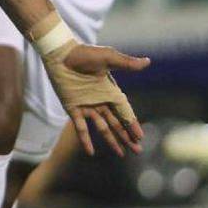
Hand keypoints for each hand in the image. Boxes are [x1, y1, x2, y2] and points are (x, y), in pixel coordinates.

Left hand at [41, 42, 149, 156]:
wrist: (60, 53)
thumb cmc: (84, 53)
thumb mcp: (107, 58)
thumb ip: (126, 63)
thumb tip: (147, 61)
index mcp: (110, 90)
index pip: (124, 111)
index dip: (132, 123)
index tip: (141, 137)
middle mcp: (100, 100)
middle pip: (116, 122)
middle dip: (127, 136)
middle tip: (137, 150)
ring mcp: (86, 105)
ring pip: (102, 127)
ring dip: (111, 140)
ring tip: (121, 154)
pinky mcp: (72, 108)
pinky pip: (80, 127)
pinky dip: (86, 140)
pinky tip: (91, 152)